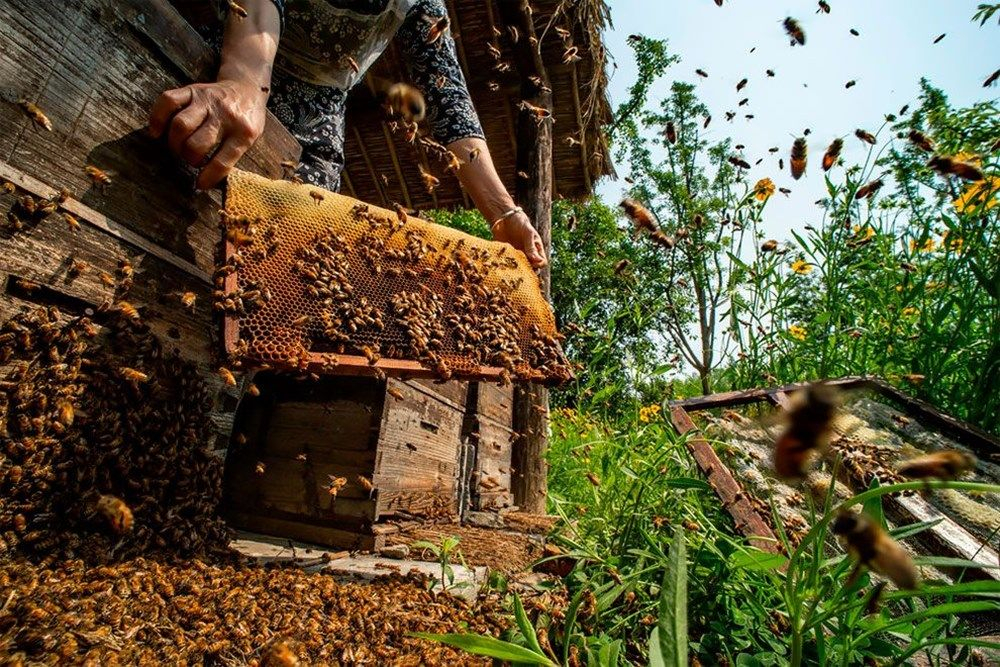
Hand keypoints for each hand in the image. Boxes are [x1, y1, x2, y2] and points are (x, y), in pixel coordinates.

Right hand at [148, 79, 266, 189]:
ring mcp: (207, 101)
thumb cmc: (247, 120)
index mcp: (244, 133)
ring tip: (177, 148)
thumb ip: (231, 155)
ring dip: (174, 143)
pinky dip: (157, 118)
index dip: (208, 177)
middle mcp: (225, 116)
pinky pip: (168, 101)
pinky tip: (157, 131)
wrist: (247, 87)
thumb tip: (206, 180)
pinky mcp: (193, 89)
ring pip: (180, 125)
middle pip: (196, 143)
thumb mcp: (251, 139)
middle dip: (188, 158)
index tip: (199, 184)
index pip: (223, 161)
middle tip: (190, 160)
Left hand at [493, 211, 546, 267]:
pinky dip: (505, 267)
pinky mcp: (506, 257)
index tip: (532, 263)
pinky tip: (502, 264)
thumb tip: (538, 261)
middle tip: (521, 269)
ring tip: (511, 267)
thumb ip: (531, 246)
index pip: (542, 262)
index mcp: (536, 250)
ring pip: (519, 270)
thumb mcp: (527, 233)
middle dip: (527, 271)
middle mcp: (527, 255)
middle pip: (531, 269)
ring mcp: (517, 257)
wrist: (504, 218)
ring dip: (516, 271)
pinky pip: (507, 265)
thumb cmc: (520, 223)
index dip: (539, 265)